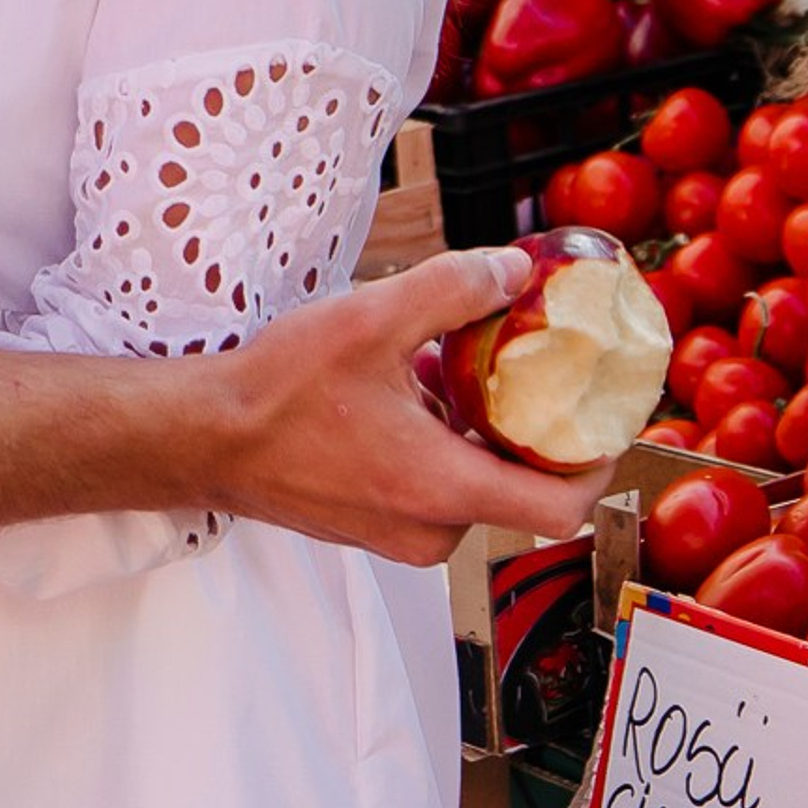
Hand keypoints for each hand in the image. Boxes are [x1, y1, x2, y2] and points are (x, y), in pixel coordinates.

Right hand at [207, 247, 620, 564]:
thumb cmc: (278, 392)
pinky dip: (439, 445)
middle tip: (530, 368)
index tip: (603, 413)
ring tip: (454, 368)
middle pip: (517, 489)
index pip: (561, 509)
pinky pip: (433, 491)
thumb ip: (453, 290)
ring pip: (472, 486)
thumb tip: (513, 271)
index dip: (597, 462)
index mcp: (444, 489)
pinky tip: (409, 389)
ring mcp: (398, 535)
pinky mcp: (372, 527)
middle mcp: (429, 529)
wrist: (204, 437)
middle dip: (526, 428)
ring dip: (476, 432)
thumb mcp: (372, 318)